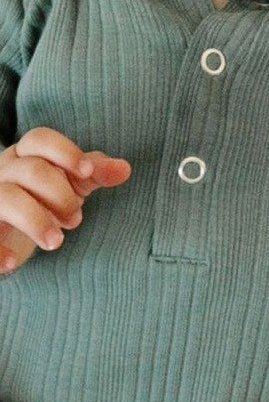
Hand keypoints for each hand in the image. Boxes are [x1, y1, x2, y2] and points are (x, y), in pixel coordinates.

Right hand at [0, 129, 130, 273]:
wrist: (9, 232)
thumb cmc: (44, 198)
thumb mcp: (72, 183)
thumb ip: (96, 173)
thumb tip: (124, 168)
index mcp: (25, 156)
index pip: (40, 139)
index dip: (65, 152)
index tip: (87, 171)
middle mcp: (3, 173)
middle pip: (32, 171)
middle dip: (61, 195)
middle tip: (75, 219)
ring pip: (9, 198)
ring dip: (37, 221)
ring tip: (56, 242)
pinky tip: (13, 262)